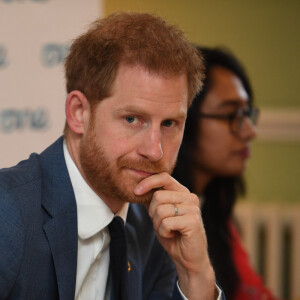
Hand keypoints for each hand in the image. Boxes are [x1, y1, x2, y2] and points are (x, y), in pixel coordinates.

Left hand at [134, 172, 215, 299]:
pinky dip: (163, 232)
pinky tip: (173, 235)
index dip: (148, 182)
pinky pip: (166, 223)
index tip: (136, 192)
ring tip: (168, 230)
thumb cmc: (173, 235)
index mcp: (182, 192)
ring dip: (158, 224)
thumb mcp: (159, 214)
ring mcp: (193, 208)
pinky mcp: (193, 221)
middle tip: (161, 224)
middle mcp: (190, 197)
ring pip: (160, 210)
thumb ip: (153, 200)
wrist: (187, 258)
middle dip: (153, 213)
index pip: (164, 177)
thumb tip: (138, 187)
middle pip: (158, 196)